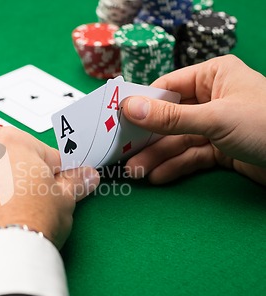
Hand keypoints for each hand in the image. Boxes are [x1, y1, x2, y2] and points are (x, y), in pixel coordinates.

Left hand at [0, 127, 99, 248]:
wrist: (2, 251)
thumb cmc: (31, 217)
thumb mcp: (64, 198)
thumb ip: (76, 182)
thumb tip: (86, 176)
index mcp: (12, 139)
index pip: (48, 154)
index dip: (60, 174)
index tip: (64, 186)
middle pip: (21, 161)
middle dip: (34, 178)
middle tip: (45, 201)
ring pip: (3, 176)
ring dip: (15, 189)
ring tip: (28, 211)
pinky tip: (10, 217)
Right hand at [122, 55, 265, 184]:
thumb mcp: (215, 118)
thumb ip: (171, 117)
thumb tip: (129, 108)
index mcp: (213, 76)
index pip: (168, 87)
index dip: (142, 104)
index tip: (117, 120)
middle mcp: (213, 98)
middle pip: (170, 117)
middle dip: (148, 137)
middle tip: (123, 153)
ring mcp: (216, 125)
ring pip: (178, 140)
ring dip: (157, 156)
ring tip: (136, 172)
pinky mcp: (221, 150)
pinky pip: (192, 156)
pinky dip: (176, 166)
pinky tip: (158, 176)